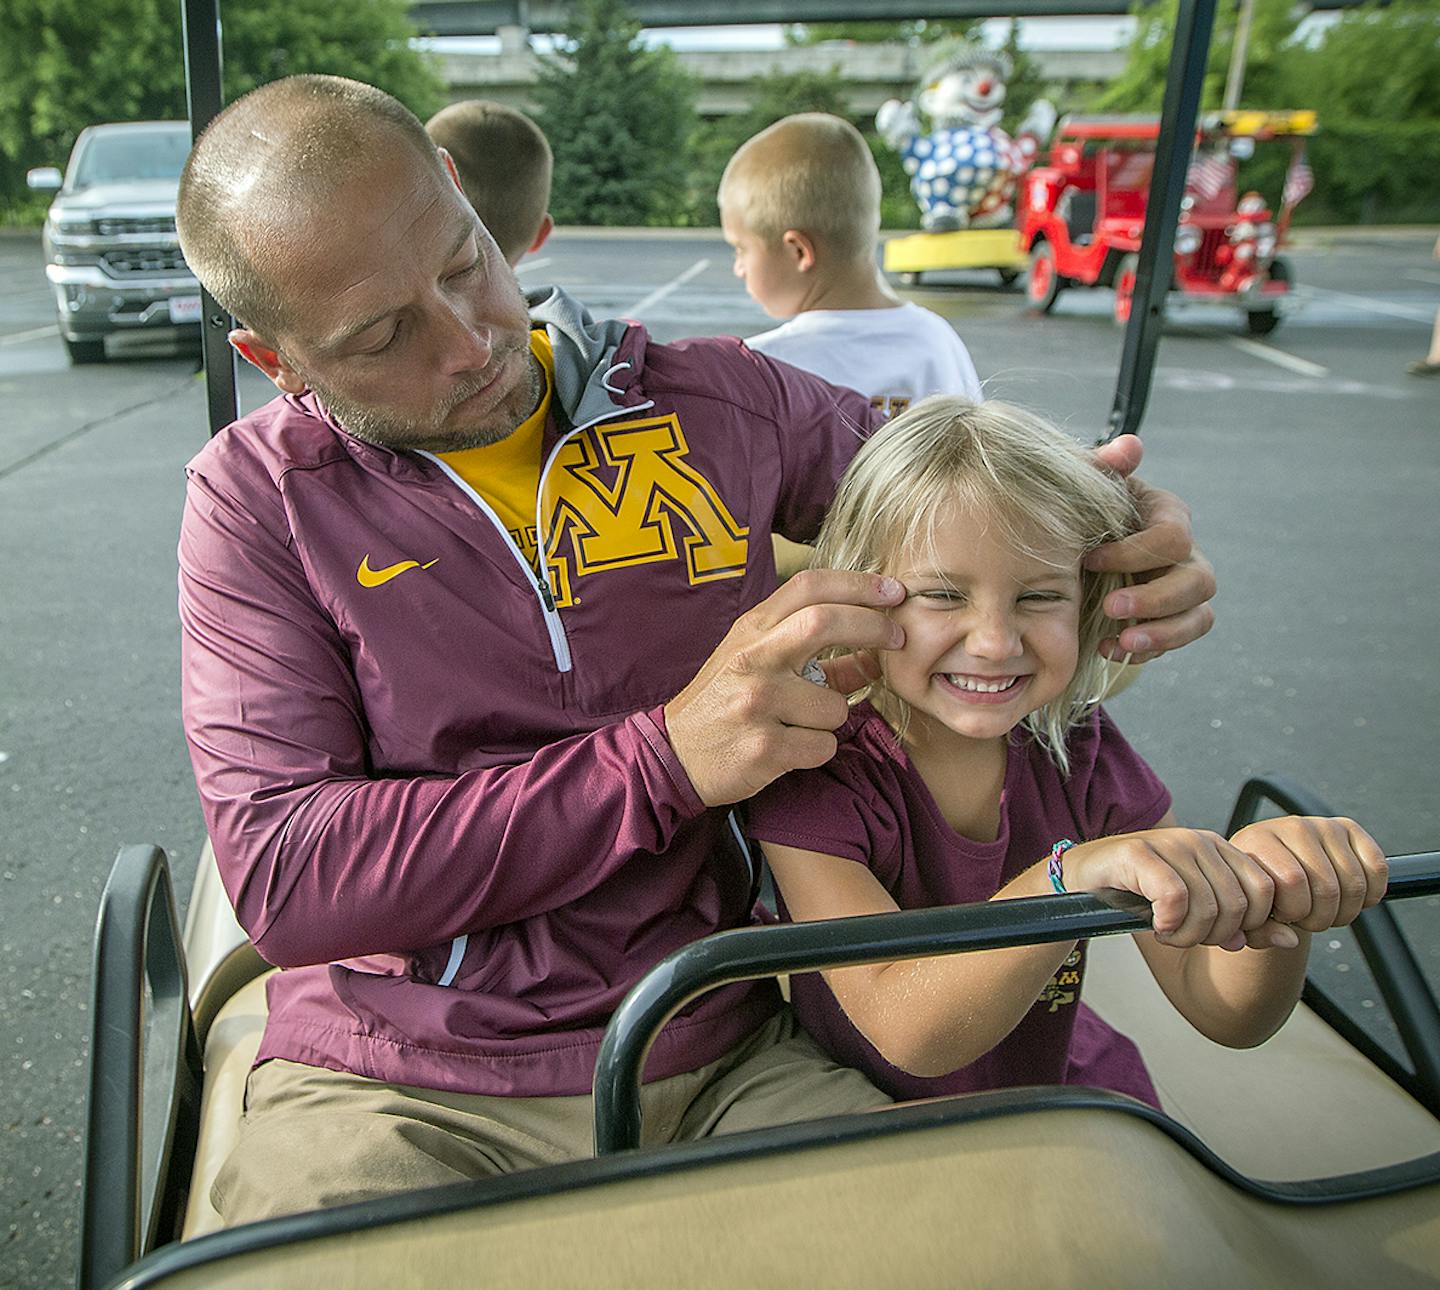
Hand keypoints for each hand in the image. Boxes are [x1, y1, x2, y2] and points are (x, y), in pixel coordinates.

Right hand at [665, 570, 905, 806]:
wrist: (674, 753)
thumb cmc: (723, 702)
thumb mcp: (758, 663)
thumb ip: (813, 654)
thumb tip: (874, 652)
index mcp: (751, 630)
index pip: (808, 587)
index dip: (858, 584)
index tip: (893, 592)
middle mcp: (751, 658)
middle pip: (824, 621)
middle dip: (873, 627)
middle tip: (898, 639)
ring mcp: (755, 702)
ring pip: (835, 705)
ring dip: (833, 718)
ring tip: (800, 724)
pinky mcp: (762, 747)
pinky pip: (823, 745)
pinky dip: (818, 750)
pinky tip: (790, 749)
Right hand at [1064, 827, 1287, 950]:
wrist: (1084, 882)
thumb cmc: (1143, 898)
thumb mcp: (1201, 915)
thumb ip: (1245, 926)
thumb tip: (1293, 939)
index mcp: (1222, 850)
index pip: (1263, 894)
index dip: (1245, 927)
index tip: (1214, 936)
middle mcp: (1201, 841)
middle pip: (1237, 905)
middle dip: (1213, 935)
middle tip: (1184, 937)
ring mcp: (1171, 842)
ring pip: (1207, 905)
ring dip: (1186, 934)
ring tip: (1166, 932)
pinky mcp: (1139, 852)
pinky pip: (1174, 898)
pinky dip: (1167, 922)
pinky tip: (1153, 923)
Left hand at [1087, 437, 1215, 662]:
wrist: (1070, 544)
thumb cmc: (1080, 509)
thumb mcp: (1087, 485)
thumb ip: (1105, 466)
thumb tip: (1129, 447)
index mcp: (1167, 516)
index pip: (1172, 536)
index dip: (1134, 552)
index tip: (1089, 559)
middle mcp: (1186, 554)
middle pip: (1198, 581)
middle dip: (1155, 599)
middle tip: (1110, 608)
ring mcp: (1183, 589)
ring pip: (1199, 616)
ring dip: (1163, 633)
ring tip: (1122, 642)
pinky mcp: (1172, 619)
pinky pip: (1178, 640)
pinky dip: (1147, 649)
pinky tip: (1110, 649)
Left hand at [1230, 816, 1387, 932]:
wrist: (1270, 864)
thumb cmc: (1259, 890)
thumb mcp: (1250, 912)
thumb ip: (1261, 931)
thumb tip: (1290, 940)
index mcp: (1258, 840)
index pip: (1292, 881)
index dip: (1294, 911)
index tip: (1284, 915)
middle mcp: (1292, 827)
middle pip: (1327, 887)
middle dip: (1320, 918)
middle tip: (1307, 918)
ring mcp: (1323, 826)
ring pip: (1354, 883)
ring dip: (1344, 911)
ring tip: (1323, 910)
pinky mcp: (1349, 829)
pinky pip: (1377, 867)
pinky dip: (1371, 894)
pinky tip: (1348, 898)